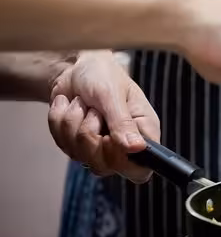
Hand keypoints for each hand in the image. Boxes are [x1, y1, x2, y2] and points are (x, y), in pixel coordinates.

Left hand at [48, 51, 159, 182]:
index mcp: (143, 132)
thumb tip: (137, 147)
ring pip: (80, 156)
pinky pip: (63, 145)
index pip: (141, 169)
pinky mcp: (78, 144)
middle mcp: (124, 145)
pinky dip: (60, 122)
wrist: (76, 67)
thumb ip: (123, 122)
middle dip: (89, 136)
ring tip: (81, 103)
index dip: (122, 162)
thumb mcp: (112, 95)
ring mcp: (100, 147)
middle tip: (92, 112)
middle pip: (105, 167)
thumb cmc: (103, 74)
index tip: (108, 139)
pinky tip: (69, 106)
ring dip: (72, 124)